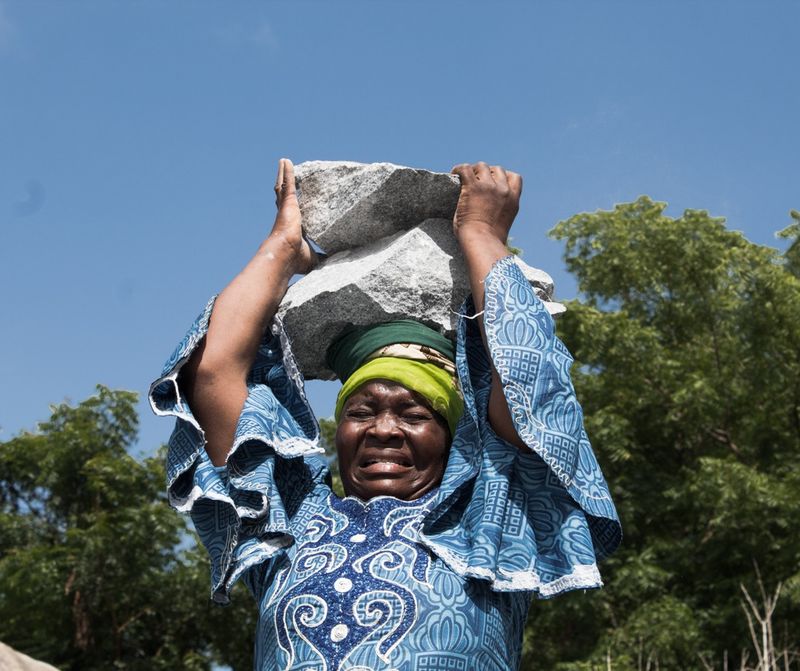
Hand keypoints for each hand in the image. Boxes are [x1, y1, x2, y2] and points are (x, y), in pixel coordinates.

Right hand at [271, 158, 316, 274]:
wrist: (285, 254)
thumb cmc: (296, 260)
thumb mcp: (315, 259)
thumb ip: (325, 259)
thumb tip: (338, 264)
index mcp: (292, 228)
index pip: (292, 214)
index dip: (292, 208)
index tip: (294, 203)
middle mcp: (286, 216)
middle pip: (284, 197)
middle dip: (284, 186)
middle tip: (286, 176)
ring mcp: (285, 208)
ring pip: (283, 187)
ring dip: (284, 174)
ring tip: (284, 162)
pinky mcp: (287, 202)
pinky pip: (288, 182)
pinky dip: (287, 171)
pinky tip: (286, 161)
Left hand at [450, 162, 521, 244]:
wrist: (482, 242)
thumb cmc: (489, 240)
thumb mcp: (503, 223)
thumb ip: (501, 211)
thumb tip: (489, 211)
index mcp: (513, 200)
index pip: (514, 177)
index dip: (503, 177)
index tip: (494, 181)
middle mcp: (503, 190)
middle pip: (497, 169)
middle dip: (487, 173)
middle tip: (475, 181)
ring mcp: (489, 187)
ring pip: (481, 166)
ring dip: (473, 170)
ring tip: (464, 178)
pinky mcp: (473, 188)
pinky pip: (465, 169)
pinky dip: (459, 169)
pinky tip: (454, 173)